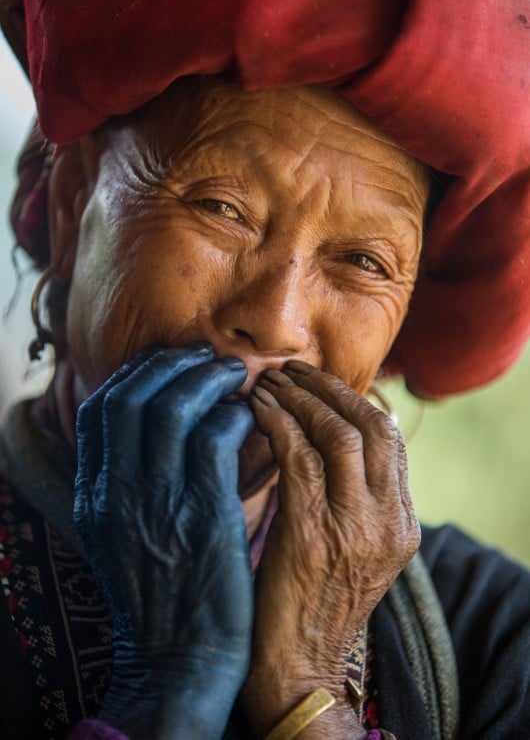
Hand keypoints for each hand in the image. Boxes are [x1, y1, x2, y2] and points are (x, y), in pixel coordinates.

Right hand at [73, 343, 254, 739]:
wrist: (178, 661)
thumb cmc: (160, 593)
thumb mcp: (120, 535)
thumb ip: (127, 481)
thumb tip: (156, 427)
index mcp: (94, 494)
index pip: (100, 409)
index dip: (136, 374)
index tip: (168, 362)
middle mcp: (116, 492)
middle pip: (132, 396)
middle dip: (170, 364)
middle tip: (205, 356)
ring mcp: (156, 502)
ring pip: (173, 408)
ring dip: (207, 379)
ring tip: (233, 374)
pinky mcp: (203, 515)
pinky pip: (216, 439)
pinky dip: (235, 415)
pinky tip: (251, 417)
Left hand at [242, 361, 419, 738]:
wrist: (297, 667)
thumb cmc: (311, 601)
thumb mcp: (350, 547)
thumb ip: (349, 498)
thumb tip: (321, 438)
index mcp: (401, 523)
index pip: (390, 438)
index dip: (353, 399)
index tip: (318, 380)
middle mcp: (389, 522)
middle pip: (372, 426)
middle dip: (329, 388)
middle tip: (292, 370)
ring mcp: (356, 530)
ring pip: (339, 434)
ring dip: (300, 399)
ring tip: (269, 381)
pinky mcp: (314, 537)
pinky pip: (299, 459)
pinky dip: (276, 424)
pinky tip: (255, 408)